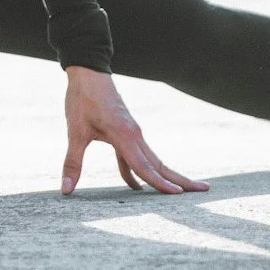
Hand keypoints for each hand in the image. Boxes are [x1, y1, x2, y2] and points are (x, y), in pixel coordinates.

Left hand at [61, 66, 203, 195]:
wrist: (89, 73)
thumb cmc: (82, 100)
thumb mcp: (75, 131)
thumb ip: (73, 162)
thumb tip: (65, 190)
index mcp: (124, 136)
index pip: (144, 166)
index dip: (159, 184)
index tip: (178, 196)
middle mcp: (134, 135)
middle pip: (160, 164)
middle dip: (181, 180)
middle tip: (204, 191)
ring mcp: (133, 133)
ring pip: (153, 160)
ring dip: (167, 176)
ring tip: (185, 191)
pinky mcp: (128, 132)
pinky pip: (139, 156)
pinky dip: (142, 170)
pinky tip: (136, 186)